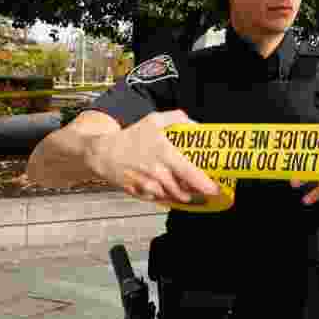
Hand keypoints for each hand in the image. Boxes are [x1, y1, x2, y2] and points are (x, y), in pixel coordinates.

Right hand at [87, 110, 220, 204]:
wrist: (102, 153)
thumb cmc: (131, 136)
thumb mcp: (154, 120)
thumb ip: (178, 119)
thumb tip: (198, 126)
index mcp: (164, 154)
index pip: (189, 173)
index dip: (204, 184)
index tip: (215, 189)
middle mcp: (156, 172)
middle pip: (183, 191)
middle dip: (196, 194)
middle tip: (205, 192)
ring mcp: (147, 185)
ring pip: (172, 198)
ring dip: (182, 197)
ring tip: (189, 192)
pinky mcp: (139, 194)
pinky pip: (158, 200)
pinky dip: (167, 198)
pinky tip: (171, 192)